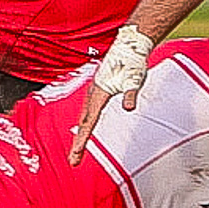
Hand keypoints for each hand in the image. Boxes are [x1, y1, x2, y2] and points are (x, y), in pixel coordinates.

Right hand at [66, 24, 152, 164]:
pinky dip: (85, 123)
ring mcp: (94, 92)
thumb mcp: (135, 80)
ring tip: (76, 151)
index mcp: (99, 94)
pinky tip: (86, 129)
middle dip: (78, 144)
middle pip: (83, 123)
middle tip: (73, 161)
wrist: (129, 46)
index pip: (89, 123)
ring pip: (84, 117)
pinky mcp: (99, 90)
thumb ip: (131, 95)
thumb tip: (129, 107)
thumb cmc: (132, 63)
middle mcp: (93, 94)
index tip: (75, 155)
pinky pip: (89, 111)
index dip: (82, 141)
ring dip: (80, 134)